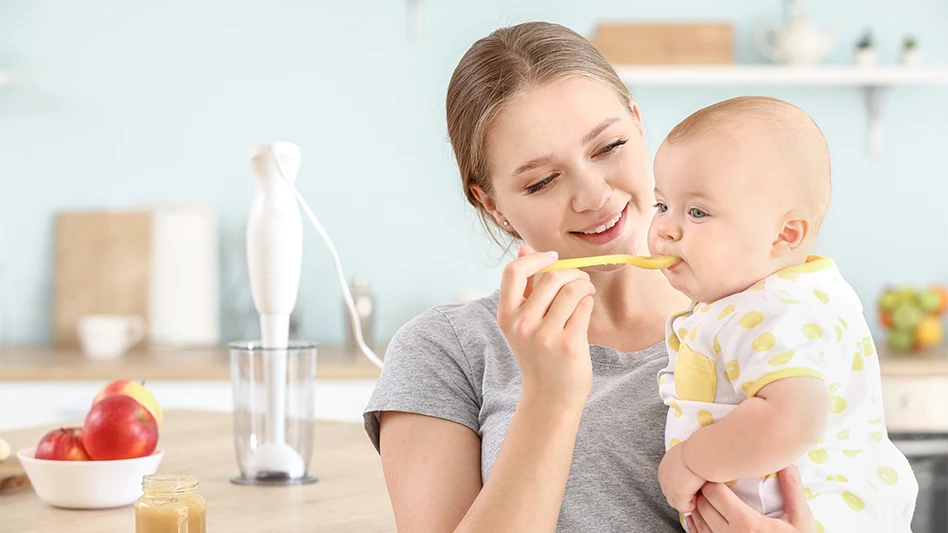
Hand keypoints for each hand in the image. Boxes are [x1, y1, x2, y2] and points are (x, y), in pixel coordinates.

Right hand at [497, 244, 594, 408]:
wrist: (550, 398)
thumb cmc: (539, 355)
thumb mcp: (522, 323)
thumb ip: (523, 287)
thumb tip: (523, 248)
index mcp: (506, 316)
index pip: (513, 271)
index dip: (535, 258)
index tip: (552, 258)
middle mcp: (522, 324)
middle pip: (550, 277)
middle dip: (572, 272)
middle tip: (580, 279)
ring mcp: (544, 335)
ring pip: (571, 289)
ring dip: (584, 285)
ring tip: (586, 291)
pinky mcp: (568, 344)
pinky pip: (584, 306)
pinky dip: (588, 302)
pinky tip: (586, 309)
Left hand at [658, 440, 704, 513]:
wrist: (701, 451)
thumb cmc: (700, 450)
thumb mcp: (689, 454)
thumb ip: (687, 463)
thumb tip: (696, 467)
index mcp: (665, 466)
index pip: (670, 482)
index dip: (683, 485)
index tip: (694, 481)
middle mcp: (663, 477)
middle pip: (671, 493)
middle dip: (684, 493)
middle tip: (698, 488)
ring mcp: (668, 487)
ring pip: (677, 502)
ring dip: (689, 499)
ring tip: (701, 490)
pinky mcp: (677, 496)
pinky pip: (685, 508)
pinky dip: (694, 504)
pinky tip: (702, 493)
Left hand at [686, 465, 814, 532]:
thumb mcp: (799, 519)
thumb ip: (792, 490)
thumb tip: (787, 463)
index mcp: (746, 523)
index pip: (713, 493)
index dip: (711, 478)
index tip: (716, 470)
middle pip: (702, 504)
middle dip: (702, 489)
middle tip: (708, 478)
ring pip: (697, 520)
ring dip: (697, 505)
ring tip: (703, 494)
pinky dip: (694, 523)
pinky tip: (697, 516)